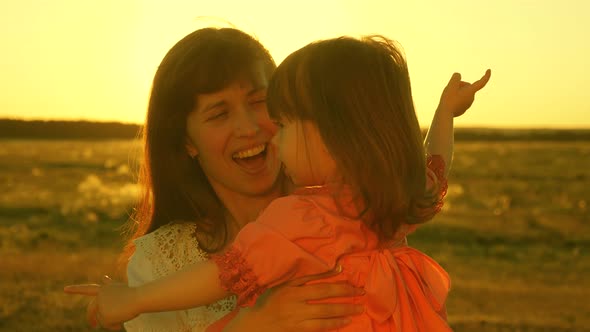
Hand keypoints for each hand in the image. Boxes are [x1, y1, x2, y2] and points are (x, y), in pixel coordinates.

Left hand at [64, 275, 137, 329]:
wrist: (139, 298)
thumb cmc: (132, 293)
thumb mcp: (119, 287)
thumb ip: (109, 285)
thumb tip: (103, 277)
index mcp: (103, 289)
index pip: (87, 289)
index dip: (75, 289)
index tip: (65, 289)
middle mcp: (99, 297)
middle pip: (91, 310)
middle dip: (91, 318)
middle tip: (93, 325)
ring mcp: (101, 306)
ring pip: (103, 319)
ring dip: (113, 320)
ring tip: (124, 314)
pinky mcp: (104, 316)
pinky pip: (108, 325)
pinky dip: (115, 325)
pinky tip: (122, 319)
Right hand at [224, 267, 364, 331]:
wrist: (253, 325)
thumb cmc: (269, 301)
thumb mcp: (283, 285)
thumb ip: (306, 276)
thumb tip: (334, 268)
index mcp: (290, 286)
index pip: (318, 282)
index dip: (337, 281)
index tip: (352, 280)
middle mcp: (294, 300)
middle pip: (324, 296)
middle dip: (345, 294)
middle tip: (362, 293)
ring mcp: (295, 317)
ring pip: (324, 313)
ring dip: (344, 311)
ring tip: (358, 309)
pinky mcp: (296, 330)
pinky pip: (319, 327)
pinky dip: (333, 325)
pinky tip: (344, 322)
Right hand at [439, 69, 490, 116]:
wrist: (445, 114)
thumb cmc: (449, 99)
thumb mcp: (451, 84)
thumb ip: (456, 77)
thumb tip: (458, 76)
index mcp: (471, 91)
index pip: (482, 82)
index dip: (486, 76)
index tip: (489, 70)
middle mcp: (472, 98)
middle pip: (467, 86)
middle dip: (460, 85)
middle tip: (450, 89)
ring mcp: (467, 104)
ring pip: (463, 93)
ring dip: (457, 92)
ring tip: (448, 96)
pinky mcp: (463, 109)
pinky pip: (460, 100)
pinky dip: (455, 99)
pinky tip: (449, 102)